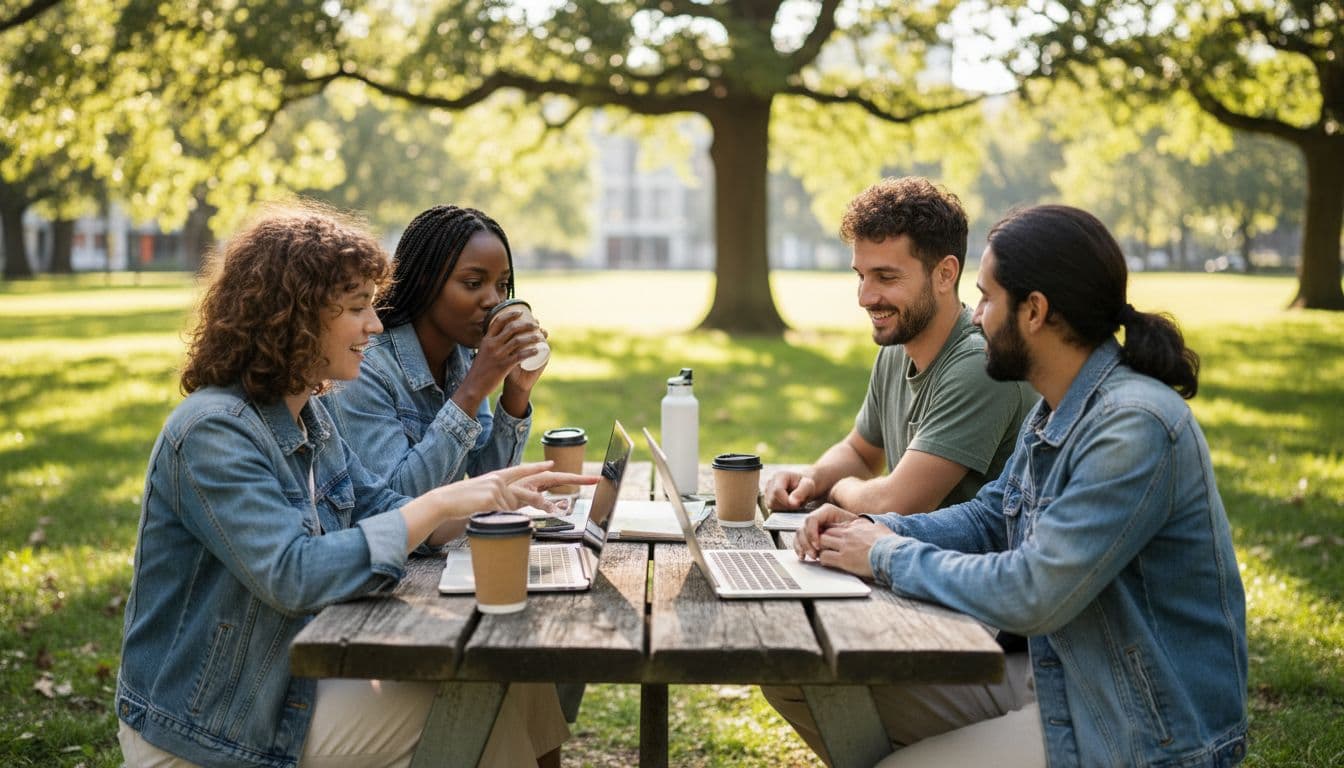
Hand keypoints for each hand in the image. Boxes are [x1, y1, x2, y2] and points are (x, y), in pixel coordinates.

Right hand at [433, 462, 556, 517]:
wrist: (444, 501)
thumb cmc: (462, 499)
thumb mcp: (482, 491)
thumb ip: (498, 494)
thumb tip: (510, 505)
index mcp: (496, 476)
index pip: (521, 470)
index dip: (537, 467)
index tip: (551, 463)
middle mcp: (498, 480)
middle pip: (522, 495)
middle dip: (534, 502)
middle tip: (542, 507)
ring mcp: (495, 489)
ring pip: (509, 510)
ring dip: (498, 515)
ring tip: (481, 510)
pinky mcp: (490, 500)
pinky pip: (501, 515)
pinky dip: (492, 519)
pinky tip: (479, 513)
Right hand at [467, 307, 547, 396]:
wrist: (474, 385)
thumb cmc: (480, 369)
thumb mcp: (483, 351)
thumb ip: (490, 344)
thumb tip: (500, 336)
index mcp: (486, 340)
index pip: (498, 321)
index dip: (510, 314)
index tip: (521, 312)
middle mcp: (492, 345)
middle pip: (511, 328)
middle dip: (526, 324)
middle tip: (535, 325)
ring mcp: (498, 355)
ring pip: (518, 341)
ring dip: (531, 337)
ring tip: (540, 337)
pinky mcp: (504, 366)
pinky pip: (520, 356)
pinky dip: (530, 352)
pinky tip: (537, 351)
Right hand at [764, 471, 816, 509]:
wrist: (802, 486)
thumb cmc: (805, 485)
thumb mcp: (808, 486)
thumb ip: (801, 493)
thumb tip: (792, 502)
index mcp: (779, 476)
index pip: (777, 491)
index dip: (786, 501)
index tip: (797, 505)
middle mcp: (770, 483)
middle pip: (773, 501)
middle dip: (786, 506)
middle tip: (797, 503)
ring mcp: (767, 492)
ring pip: (771, 506)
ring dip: (784, 508)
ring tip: (793, 503)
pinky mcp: (767, 500)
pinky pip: (771, 509)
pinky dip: (781, 510)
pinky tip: (788, 505)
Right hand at [793, 503, 858, 559]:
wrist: (864, 537)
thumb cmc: (861, 530)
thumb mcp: (856, 525)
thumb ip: (847, 527)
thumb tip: (840, 535)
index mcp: (828, 511)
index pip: (812, 519)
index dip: (812, 533)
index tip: (818, 546)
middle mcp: (819, 517)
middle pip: (804, 527)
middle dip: (807, 543)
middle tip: (814, 554)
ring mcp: (814, 526)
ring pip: (800, 534)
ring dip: (802, 546)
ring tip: (811, 556)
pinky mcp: (811, 535)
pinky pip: (799, 540)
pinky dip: (799, 548)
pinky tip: (804, 555)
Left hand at [816, 517, 891, 577]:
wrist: (894, 555)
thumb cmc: (891, 545)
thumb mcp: (881, 529)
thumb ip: (874, 528)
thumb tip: (877, 528)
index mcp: (857, 525)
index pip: (836, 525)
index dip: (832, 533)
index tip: (832, 539)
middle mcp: (849, 533)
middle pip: (826, 531)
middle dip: (823, 539)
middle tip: (824, 547)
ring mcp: (845, 545)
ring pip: (822, 541)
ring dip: (821, 548)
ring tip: (823, 555)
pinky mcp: (844, 559)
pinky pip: (824, 557)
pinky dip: (823, 560)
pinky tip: (826, 563)